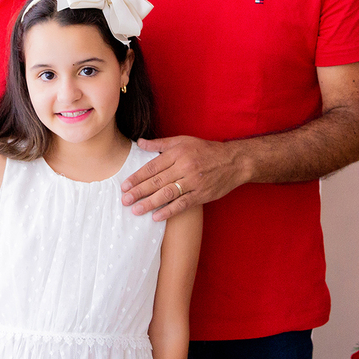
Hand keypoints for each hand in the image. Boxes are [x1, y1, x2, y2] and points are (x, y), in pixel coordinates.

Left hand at [123, 136, 247, 219]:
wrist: (234, 161)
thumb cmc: (206, 150)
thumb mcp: (183, 141)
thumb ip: (160, 144)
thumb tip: (140, 142)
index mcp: (178, 153)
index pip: (152, 166)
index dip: (137, 177)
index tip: (124, 185)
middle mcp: (184, 167)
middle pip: (157, 181)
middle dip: (139, 191)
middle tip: (124, 200)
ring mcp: (193, 182)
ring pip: (167, 194)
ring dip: (150, 203)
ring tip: (135, 210)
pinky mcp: (202, 194)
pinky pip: (183, 204)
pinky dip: (169, 211)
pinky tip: (156, 217)